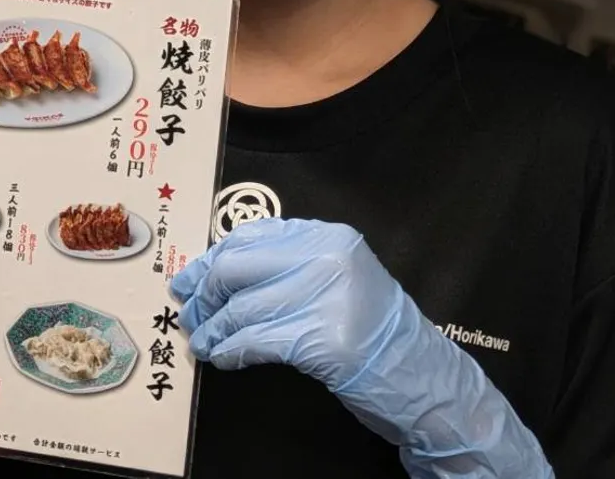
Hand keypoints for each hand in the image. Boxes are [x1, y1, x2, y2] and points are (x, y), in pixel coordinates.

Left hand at [171, 218, 552, 478]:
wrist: (424, 377)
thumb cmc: (374, 331)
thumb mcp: (336, 280)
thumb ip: (287, 266)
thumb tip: (218, 269)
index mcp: (327, 237)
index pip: (250, 237)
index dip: (212, 259)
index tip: (190, 278)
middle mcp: (326, 259)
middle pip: (238, 268)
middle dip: (205, 292)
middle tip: (190, 312)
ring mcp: (326, 297)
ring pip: (243, 308)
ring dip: (214, 329)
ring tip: (202, 342)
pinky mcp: (323, 340)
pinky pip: (257, 341)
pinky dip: (232, 350)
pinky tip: (223, 357)